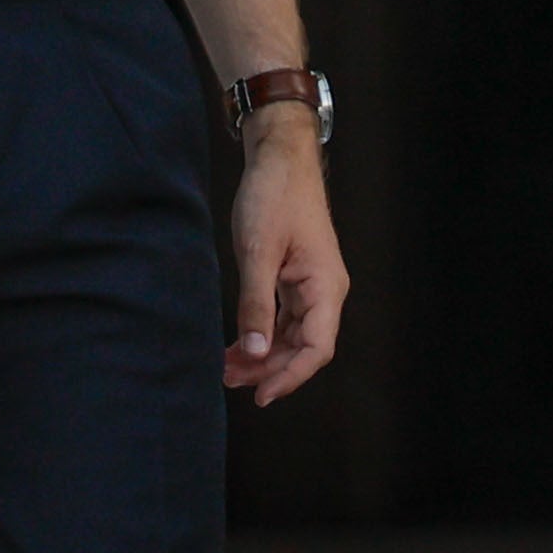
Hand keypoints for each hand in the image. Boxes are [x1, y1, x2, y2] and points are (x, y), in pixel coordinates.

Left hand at [220, 124, 346, 404]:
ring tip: (227, 368)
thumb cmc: (274, 196)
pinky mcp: (295, 278)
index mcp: (325, 287)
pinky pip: (282, 318)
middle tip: (229, 379)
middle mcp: (324, 291)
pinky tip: (237, 344)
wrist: (280, 158)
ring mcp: (310, 286)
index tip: (260, 395)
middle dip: (269, 369)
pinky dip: (261, 334)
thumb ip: (256, 304)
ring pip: (292, 336)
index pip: (316, 348)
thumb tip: (254, 352)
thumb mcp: (258, 251)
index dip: (290, 377)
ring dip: (263, 355)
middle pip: (304, 347)